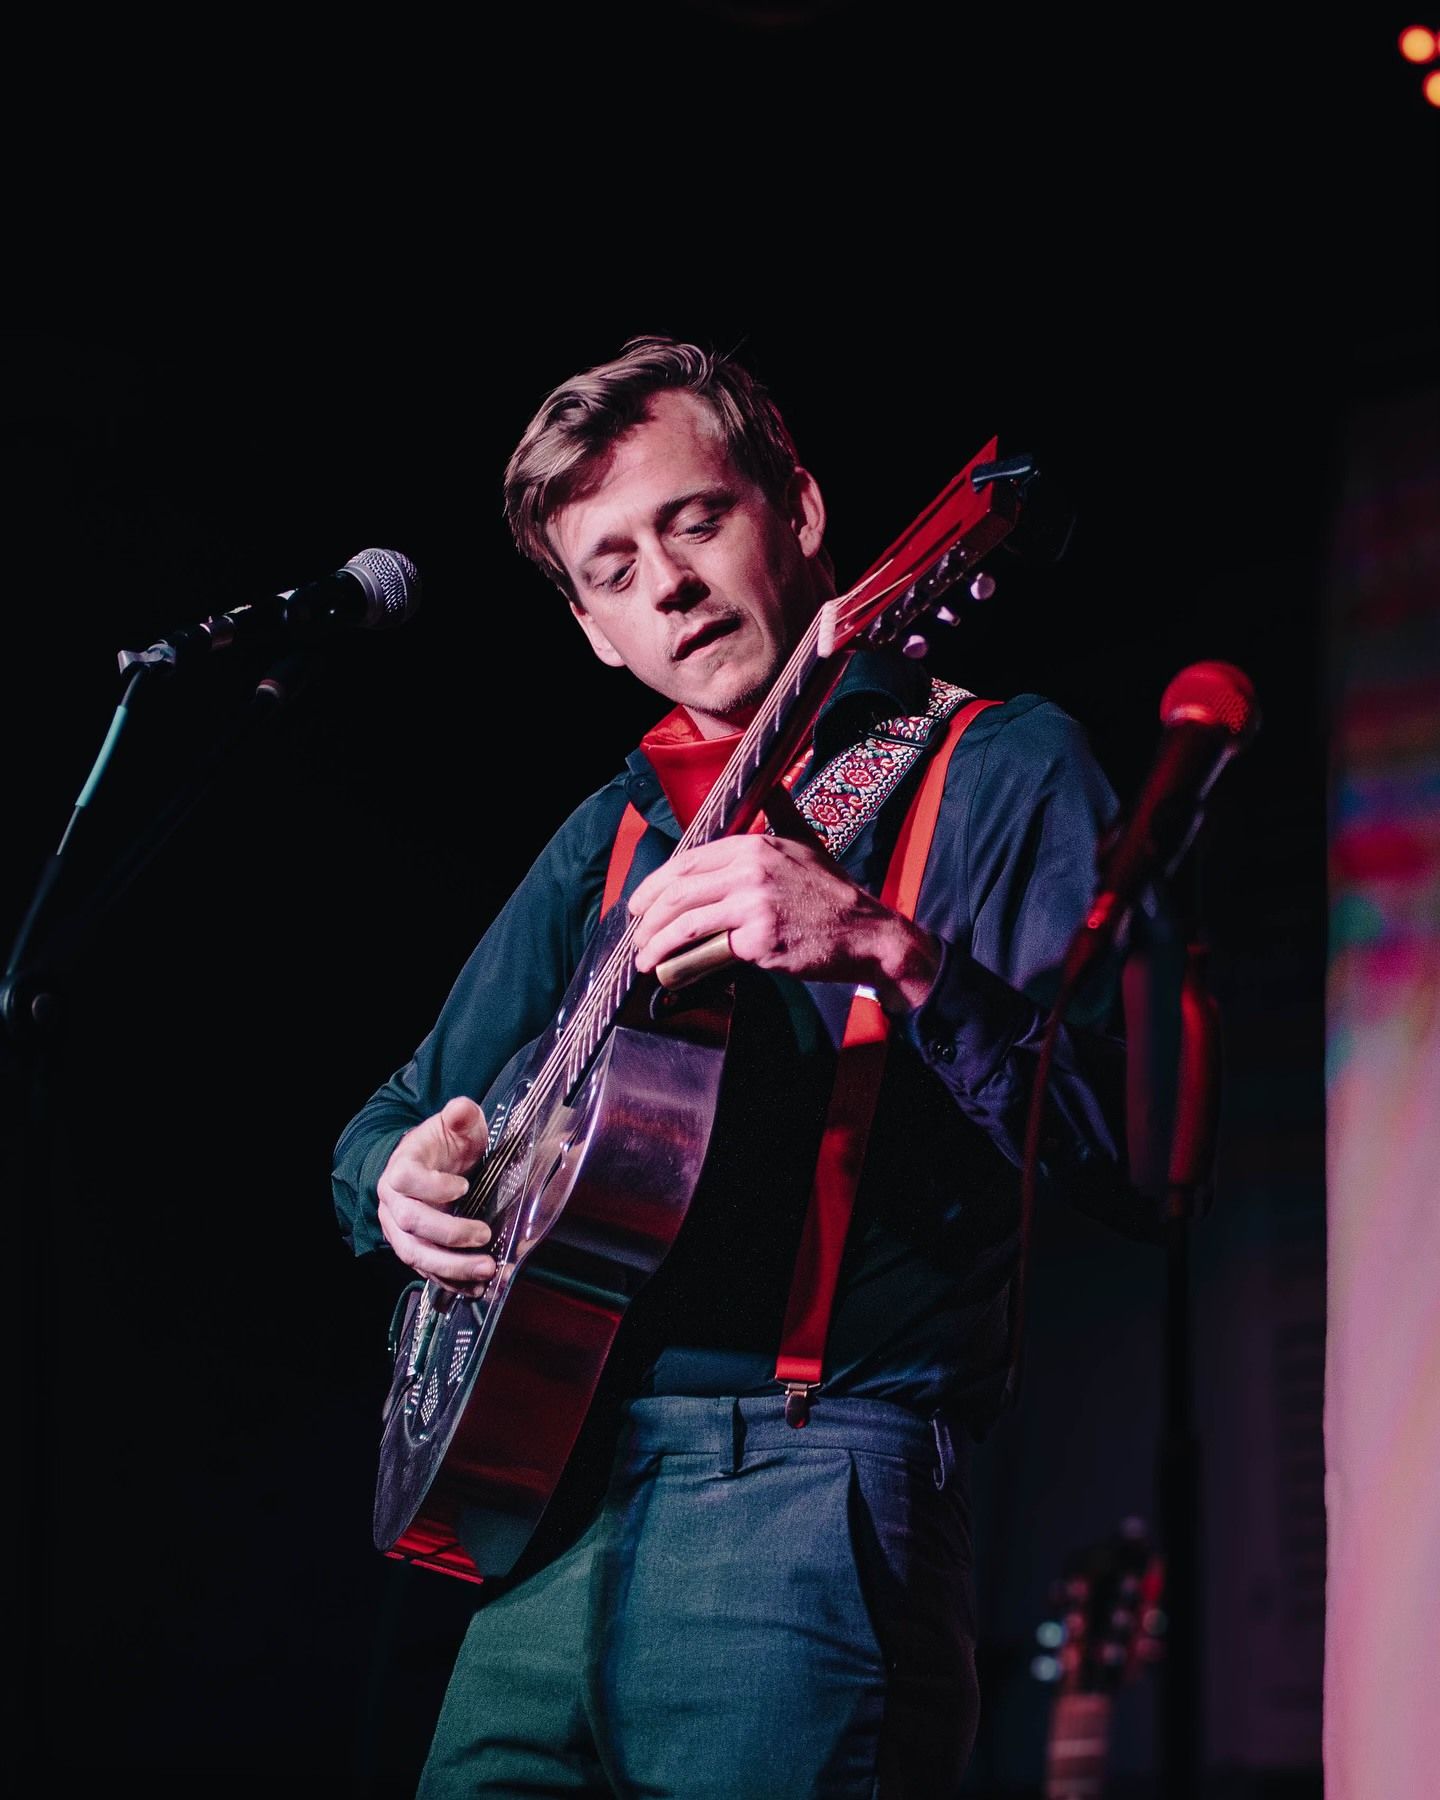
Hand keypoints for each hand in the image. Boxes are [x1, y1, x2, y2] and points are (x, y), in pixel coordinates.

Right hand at [377, 1095, 495, 1294]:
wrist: (425, 1165)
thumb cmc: (440, 1145)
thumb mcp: (455, 1124)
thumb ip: (460, 1115)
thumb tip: (462, 1109)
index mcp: (401, 1168)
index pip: (406, 1178)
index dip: (433, 1185)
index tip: (464, 1186)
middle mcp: (394, 1202)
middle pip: (412, 1223)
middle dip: (449, 1234)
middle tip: (484, 1237)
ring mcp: (400, 1229)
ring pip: (416, 1254)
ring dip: (451, 1267)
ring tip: (486, 1270)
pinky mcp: (413, 1248)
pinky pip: (426, 1270)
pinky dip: (451, 1281)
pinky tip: (476, 1286)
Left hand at [628, 834, 941, 1013]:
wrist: (867, 933)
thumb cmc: (832, 893)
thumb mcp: (805, 841)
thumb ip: (780, 812)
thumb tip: (771, 783)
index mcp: (754, 845)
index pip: (689, 862)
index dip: (657, 883)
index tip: (641, 902)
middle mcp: (750, 870)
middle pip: (680, 890)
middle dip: (648, 913)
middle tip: (635, 931)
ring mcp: (754, 904)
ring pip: (687, 921)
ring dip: (657, 942)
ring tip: (643, 957)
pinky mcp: (760, 939)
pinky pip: (711, 949)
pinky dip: (685, 961)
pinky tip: (672, 970)